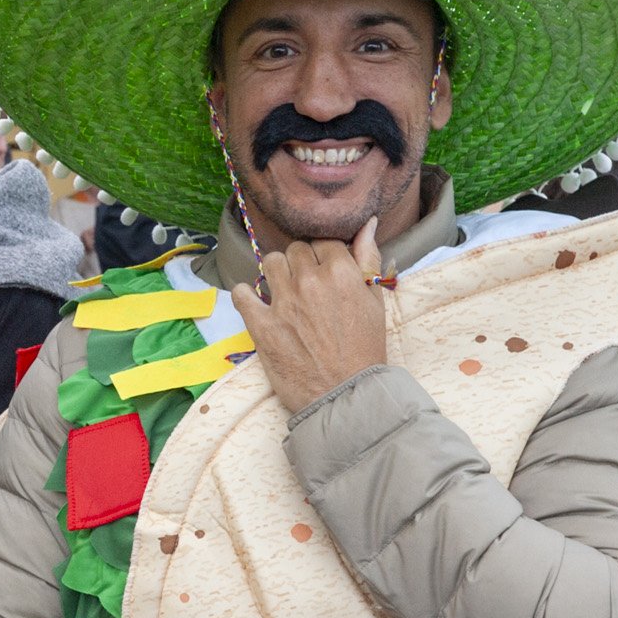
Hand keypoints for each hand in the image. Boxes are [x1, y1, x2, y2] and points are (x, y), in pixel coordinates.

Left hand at [231, 224, 388, 413]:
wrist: (345, 395)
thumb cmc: (364, 350)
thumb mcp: (375, 302)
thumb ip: (368, 259)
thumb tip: (367, 222)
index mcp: (342, 272)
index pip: (323, 241)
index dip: (323, 255)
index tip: (323, 270)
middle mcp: (310, 281)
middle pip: (295, 249)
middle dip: (300, 264)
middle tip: (306, 286)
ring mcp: (283, 302)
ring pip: (270, 262)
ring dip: (276, 273)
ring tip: (284, 292)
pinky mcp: (262, 325)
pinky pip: (241, 293)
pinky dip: (245, 294)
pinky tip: (255, 302)